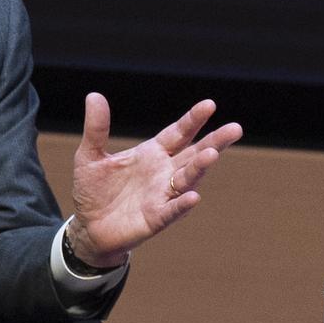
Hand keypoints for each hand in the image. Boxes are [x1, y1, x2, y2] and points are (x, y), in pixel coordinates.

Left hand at [64, 94, 234, 267]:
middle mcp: (164, 172)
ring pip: (187, 179)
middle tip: (235, 129)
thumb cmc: (93, 190)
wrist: (88, 227)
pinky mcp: (156, 218)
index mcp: (153, 153)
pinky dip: (182, 204)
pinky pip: (172, 210)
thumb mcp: (89, 156)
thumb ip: (96, 128)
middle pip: (194, 154)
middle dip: (214, 142)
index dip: (193, 120)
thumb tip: (94, 96)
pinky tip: (193, 196)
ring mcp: (163, 195)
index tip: (209, 105)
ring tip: (212, 154)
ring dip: (199, 167)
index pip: (179, 133)